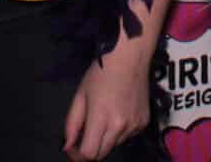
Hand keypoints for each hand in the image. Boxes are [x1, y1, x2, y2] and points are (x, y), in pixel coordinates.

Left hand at [62, 39, 150, 159]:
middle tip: (86, 133)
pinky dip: (120, 131)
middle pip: (102, 154)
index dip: (78, 155)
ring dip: (106, 139)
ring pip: (115, 145)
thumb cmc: (102, 73)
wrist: (130, 58)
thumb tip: (67, 146)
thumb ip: (72, 124)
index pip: (88, 153)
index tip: (73, 147)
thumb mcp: (80, 95)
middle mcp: (120, 126)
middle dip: (91, 148)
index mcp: (101, 118)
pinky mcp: (144, 122)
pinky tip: (119, 112)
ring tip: (105, 116)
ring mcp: (134, 126)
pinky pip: (128, 136)